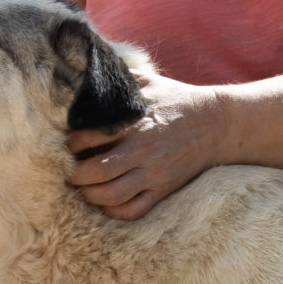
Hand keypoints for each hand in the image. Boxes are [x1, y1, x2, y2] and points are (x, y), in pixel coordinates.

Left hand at [67, 73, 233, 219]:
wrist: (216, 124)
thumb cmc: (177, 100)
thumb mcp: (148, 82)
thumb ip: (118, 79)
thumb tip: (89, 71)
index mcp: (134, 124)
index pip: (90, 137)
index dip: (71, 144)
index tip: (67, 144)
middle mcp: (143, 151)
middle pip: (96, 172)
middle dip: (74, 175)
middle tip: (66, 171)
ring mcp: (154, 174)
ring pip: (112, 196)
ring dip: (89, 195)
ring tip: (81, 188)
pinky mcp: (163, 189)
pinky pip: (134, 210)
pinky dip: (114, 211)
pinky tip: (105, 203)